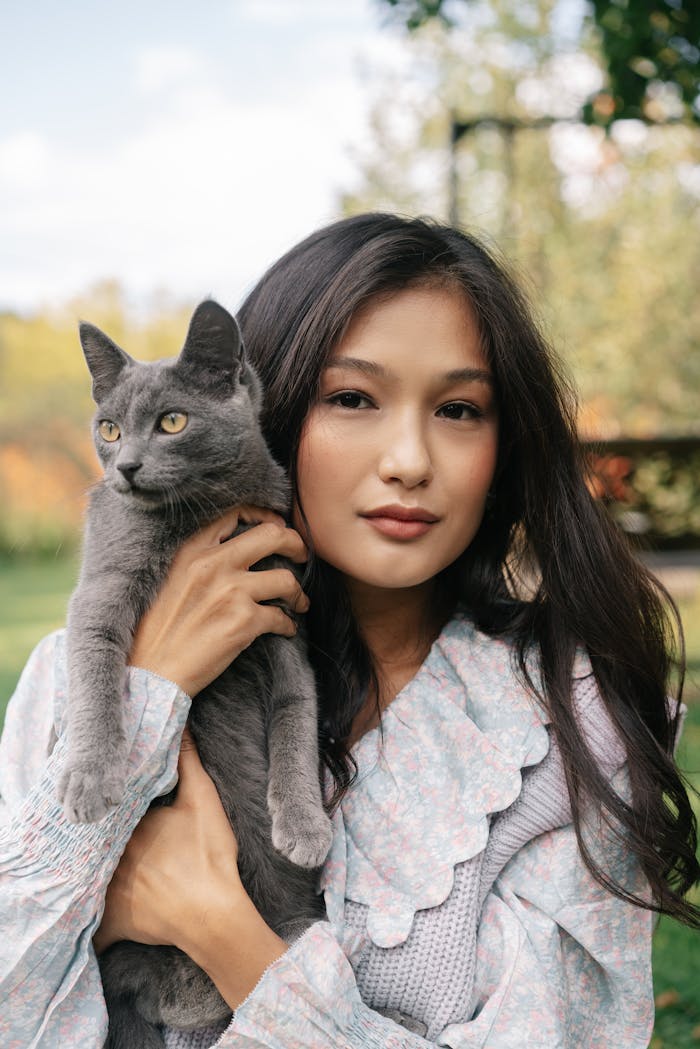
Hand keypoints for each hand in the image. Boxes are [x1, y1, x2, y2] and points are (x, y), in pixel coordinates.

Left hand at [93, 727, 242, 955]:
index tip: (106, 804)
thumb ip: (188, 759)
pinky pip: (91, 929)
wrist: (214, 913)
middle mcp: (111, 854)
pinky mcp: (114, 923)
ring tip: (77, 873)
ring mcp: (109, 891)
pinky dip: (87, 930)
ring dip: (83, 878)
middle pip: (94, 843)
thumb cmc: (208, 854)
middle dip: (90, 842)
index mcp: (129, 824)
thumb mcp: (202, 798)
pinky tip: (80, 927)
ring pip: (86, 881)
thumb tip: (179, 724)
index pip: (110, 811)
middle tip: (88, 835)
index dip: (109, 808)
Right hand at [129, 505, 309, 695]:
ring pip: (286, 578)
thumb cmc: (159, 629)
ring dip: (298, 593)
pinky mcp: (243, 622)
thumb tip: (240, 551)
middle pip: (273, 536)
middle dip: (296, 544)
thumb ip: (201, 559)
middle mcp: (214, 564)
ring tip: (298, 602)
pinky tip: (285, 629)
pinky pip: (282, 617)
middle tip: (302, 556)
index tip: (277, 527)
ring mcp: (231, 592)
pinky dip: (289, 625)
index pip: (235, 514)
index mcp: (193, 550)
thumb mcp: (171, 577)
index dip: (264, 516)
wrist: (152, 670)